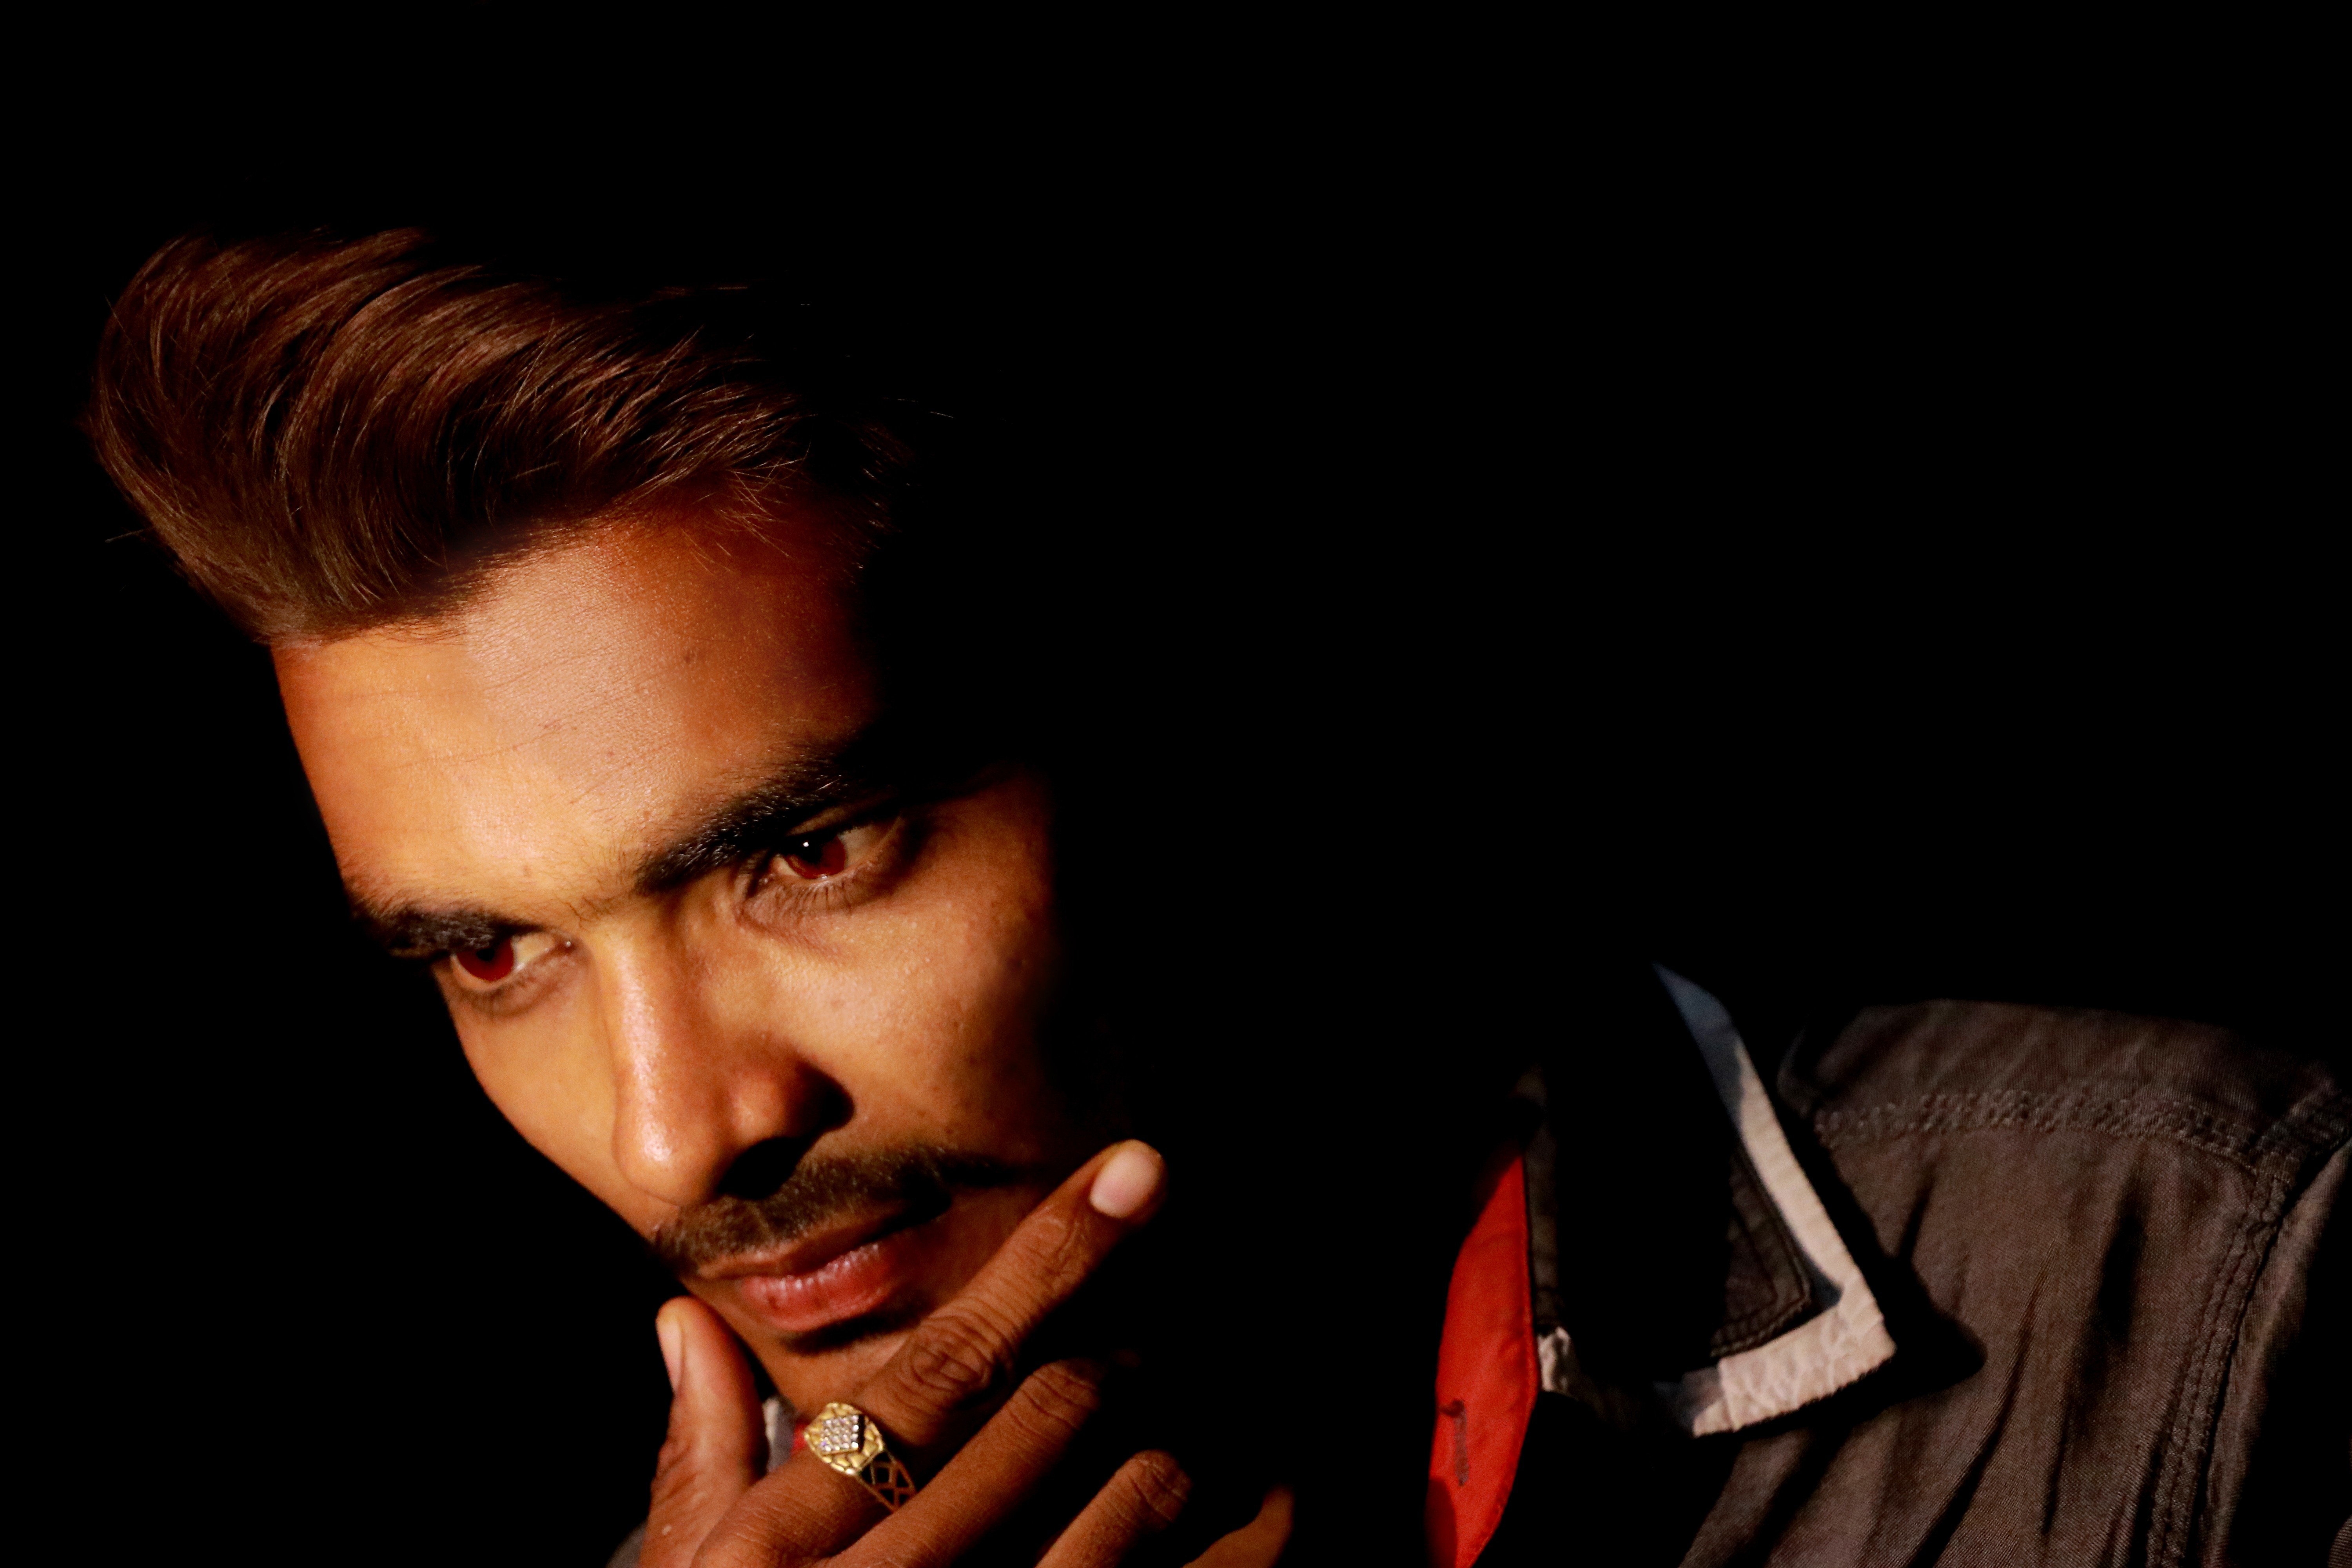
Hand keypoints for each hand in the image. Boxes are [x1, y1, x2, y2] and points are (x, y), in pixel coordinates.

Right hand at [639, 1141, 1201, 1566]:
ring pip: (1142, 1497)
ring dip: (1187, 1434)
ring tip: (1200, 1415)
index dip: (1052, 1255)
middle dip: (1136, 1338)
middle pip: (1054, 1411)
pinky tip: (1229, 1497)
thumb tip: (682, 1322)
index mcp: (791, 1551)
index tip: (1138, 1171)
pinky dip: (1220, 1537)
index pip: (943, 1365)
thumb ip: (698, 1464)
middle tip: (1176, 1312)